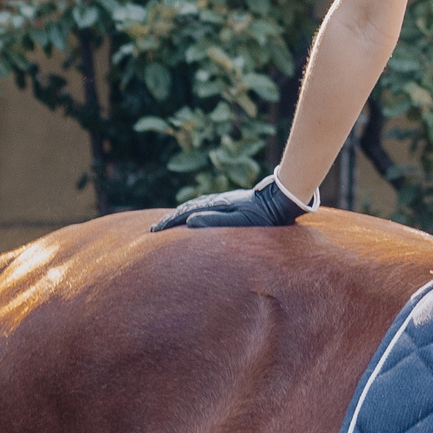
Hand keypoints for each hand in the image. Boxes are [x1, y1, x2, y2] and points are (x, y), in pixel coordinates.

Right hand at [151, 173, 314, 230]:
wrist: (280, 200)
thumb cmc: (262, 215)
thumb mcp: (239, 221)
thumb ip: (215, 220)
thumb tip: (188, 222)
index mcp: (214, 206)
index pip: (184, 214)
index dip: (168, 223)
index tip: (154, 232)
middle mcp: (215, 201)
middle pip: (186, 209)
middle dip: (169, 220)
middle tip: (153, 231)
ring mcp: (221, 200)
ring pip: (194, 206)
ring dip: (178, 215)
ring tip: (167, 224)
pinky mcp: (229, 202)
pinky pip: (203, 206)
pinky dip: (191, 211)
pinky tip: (191, 217)